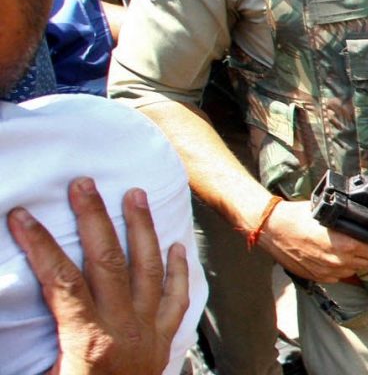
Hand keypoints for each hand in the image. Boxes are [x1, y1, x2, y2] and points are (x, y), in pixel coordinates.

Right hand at [6, 178, 190, 374]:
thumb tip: (5, 327)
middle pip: (107, 260)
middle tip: (83, 184)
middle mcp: (123, 328)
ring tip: (133, 194)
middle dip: (94, 218)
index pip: (59, 280)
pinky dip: (178, 268)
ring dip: (141, 228)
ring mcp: (148, 332)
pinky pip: (177, 298)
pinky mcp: (164, 341)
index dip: (40, 244)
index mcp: (86, 340)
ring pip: (148, 268)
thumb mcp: (44, 374)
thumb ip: (26, 345)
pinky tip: (177, 244)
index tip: (22, 216)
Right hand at [255, 199, 367, 282]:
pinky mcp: (320, 277)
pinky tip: (362, 269)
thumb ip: (352, 220)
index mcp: (345, 243)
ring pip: (359, 271)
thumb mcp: (332, 213)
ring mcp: (329, 271)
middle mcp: (339, 260)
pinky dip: (354, 271)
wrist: (273, 229)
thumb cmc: (301, 216)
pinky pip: (343, 275)